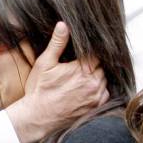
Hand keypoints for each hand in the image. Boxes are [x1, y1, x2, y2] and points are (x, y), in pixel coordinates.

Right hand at [6, 22, 108, 142]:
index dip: (90, 50)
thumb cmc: (39, 90)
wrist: (37, 117)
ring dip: (97, 75)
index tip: (83, 51)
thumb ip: (57, 43)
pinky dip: (99, 88)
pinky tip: (86, 87)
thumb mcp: (45, 63)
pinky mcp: (95, 106)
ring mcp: (96, 96)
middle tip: (80, 62)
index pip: (96, 53)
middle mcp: (93, 83)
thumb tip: (63, 25)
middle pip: (102, 65)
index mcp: (82, 69)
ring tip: (83, 74)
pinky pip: (105, 92)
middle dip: (93, 63)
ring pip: (104, 78)